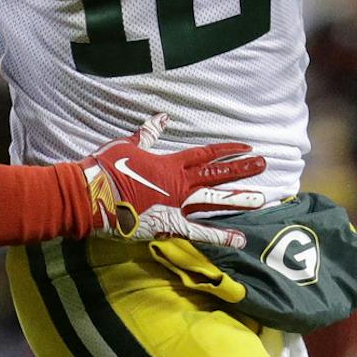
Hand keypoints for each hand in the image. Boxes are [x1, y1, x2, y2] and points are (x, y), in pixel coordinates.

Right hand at [76, 114, 267, 248]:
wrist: (92, 194)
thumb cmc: (106, 168)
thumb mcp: (127, 145)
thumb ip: (148, 134)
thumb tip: (162, 118)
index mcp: (170, 163)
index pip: (206, 155)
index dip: (227, 150)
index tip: (246, 147)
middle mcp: (179, 183)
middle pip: (217, 174)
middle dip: (241, 169)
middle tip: (264, 164)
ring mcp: (177, 205)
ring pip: (214, 200)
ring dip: (238, 198)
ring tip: (262, 198)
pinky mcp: (170, 225)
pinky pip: (200, 232)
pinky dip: (220, 236)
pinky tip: (240, 239)